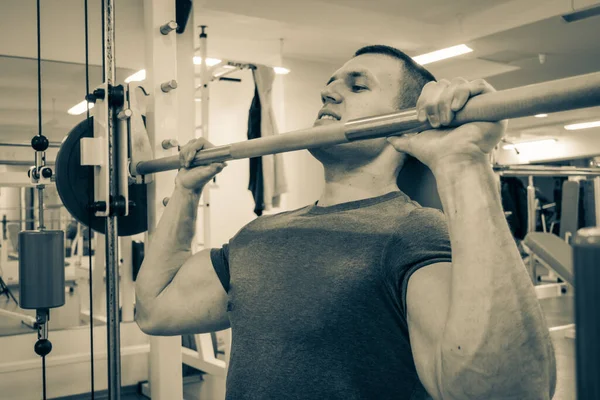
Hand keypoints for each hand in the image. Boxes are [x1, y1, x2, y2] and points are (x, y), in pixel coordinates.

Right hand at [175, 138, 226, 192]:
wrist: (185, 187)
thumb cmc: (195, 182)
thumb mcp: (205, 175)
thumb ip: (214, 169)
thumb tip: (224, 164)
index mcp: (213, 157)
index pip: (202, 142)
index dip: (194, 148)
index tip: (191, 158)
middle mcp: (207, 154)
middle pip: (194, 142)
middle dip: (188, 152)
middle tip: (188, 163)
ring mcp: (199, 154)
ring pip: (188, 144)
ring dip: (184, 155)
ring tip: (187, 165)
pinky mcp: (192, 155)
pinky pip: (185, 148)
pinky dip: (182, 156)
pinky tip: (185, 164)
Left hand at [386, 78, 507, 172]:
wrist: (453, 161)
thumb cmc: (438, 155)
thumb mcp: (415, 144)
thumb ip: (402, 140)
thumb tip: (389, 138)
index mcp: (445, 110)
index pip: (434, 88)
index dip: (425, 98)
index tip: (420, 118)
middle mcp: (461, 105)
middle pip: (444, 83)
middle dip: (434, 101)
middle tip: (434, 122)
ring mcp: (477, 104)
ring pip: (458, 83)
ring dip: (446, 100)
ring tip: (447, 120)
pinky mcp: (491, 103)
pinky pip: (479, 85)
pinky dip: (464, 92)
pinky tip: (457, 108)